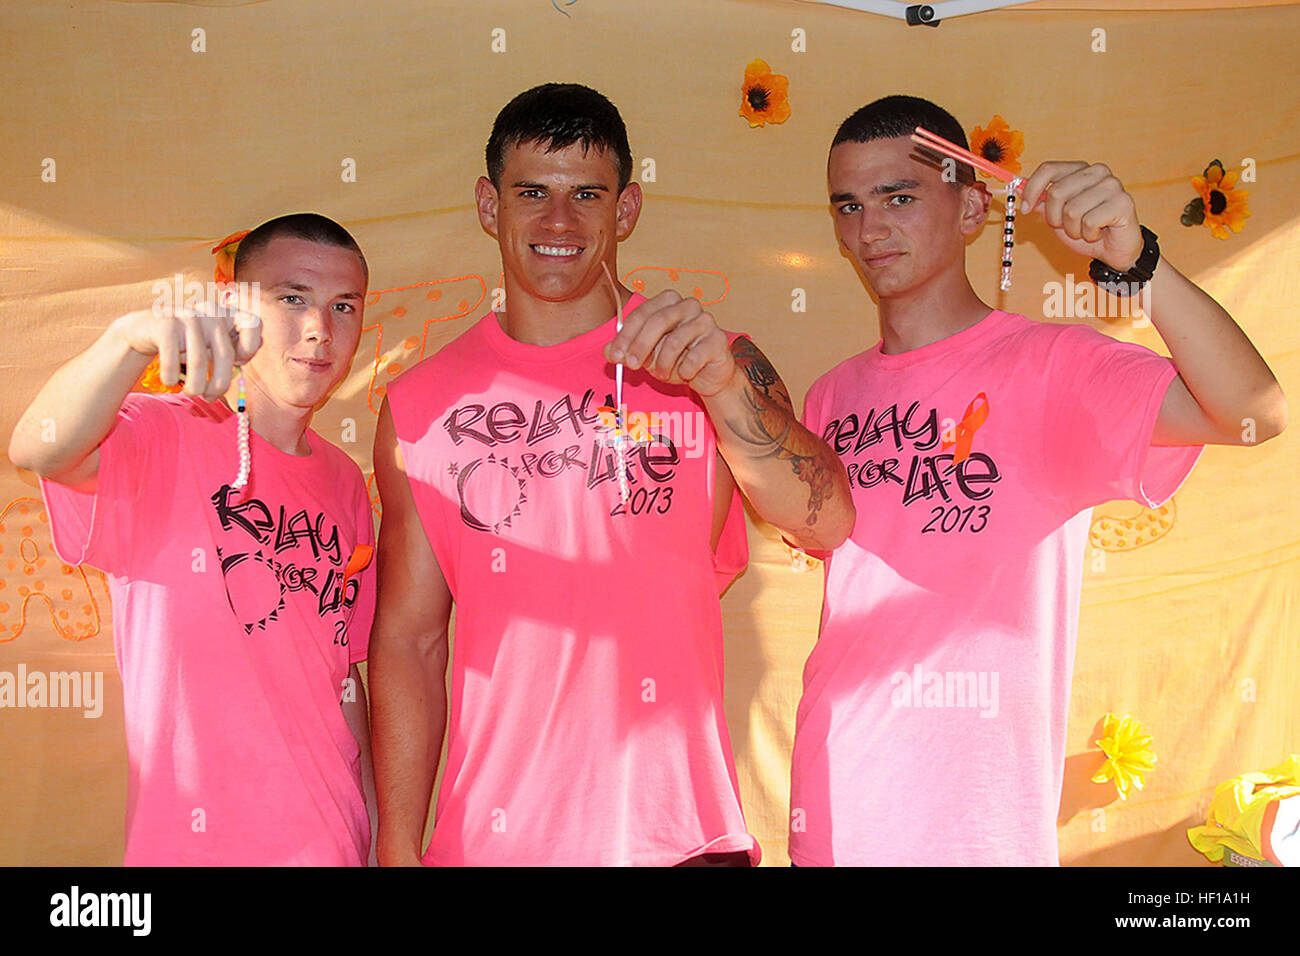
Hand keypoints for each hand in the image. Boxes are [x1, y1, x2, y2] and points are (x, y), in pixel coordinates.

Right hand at [110, 301, 261, 400]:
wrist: (145, 328)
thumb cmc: (188, 341)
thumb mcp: (214, 342)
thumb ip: (235, 346)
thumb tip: (255, 349)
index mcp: (228, 314)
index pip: (254, 324)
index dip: (251, 347)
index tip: (239, 363)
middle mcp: (211, 310)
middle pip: (226, 354)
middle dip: (219, 384)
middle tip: (210, 397)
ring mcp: (188, 314)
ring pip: (199, 361)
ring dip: (196, 386)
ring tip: (192, 393)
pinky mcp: (165, 323)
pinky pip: (171, 360)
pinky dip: (171, 377)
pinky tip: (170, 381)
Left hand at [603, 290, 734, 396]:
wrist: (708, 376)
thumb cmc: (677, 360)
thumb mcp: (647, 356)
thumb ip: (627, 352)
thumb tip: (608, 352)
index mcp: (668, 302)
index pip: (642, 313)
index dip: (626, 335)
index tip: (615, 356)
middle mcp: (688, 306)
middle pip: (658, 321)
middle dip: (640, 346)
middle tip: (632, 365)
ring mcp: (705, 321)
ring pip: (675, 341)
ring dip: (663, 363)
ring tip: (661, 374)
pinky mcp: (718, 340)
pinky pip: (695, 356)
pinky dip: (685, 369)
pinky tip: (685, 374)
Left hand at [1019, 161, 1142, 271]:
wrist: (1113, 250)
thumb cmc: (1085, 230)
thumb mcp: (1056, 216)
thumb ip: (1040, 202)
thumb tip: (1017, 189)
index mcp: (1080, 170)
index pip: (1048, 169)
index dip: (1031, 189)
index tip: (1025, 208)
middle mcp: (1098, 172)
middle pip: (1056, 192)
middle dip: (1054, 218)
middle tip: (1068, 226)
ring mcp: (1112, 185)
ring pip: (1071, 209)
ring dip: (1073, 228)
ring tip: (1085, 230)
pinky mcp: (1123, 202)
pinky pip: (1089, 222)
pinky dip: (1088, 234)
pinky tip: (1099, 232)